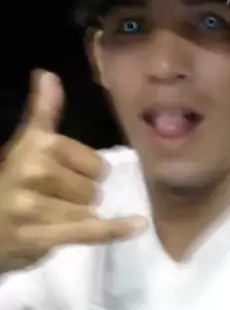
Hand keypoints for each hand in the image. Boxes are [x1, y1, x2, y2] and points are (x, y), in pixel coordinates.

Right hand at [0, 70, 146, 272]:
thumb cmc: (10, 186)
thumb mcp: (26, 145)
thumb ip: (43, 111)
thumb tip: (47, 74)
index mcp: (36, 144)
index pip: (95, 161)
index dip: (87, 171)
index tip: (65, 175)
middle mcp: (33, 169)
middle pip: (95, 185)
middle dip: (81, 195)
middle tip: (53, 200)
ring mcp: (34, 204)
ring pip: (90, 208)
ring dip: (79, 216)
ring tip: (51, 218)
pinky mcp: (40, 235)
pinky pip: (88, 229)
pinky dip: (113, 229)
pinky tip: (137, 224)